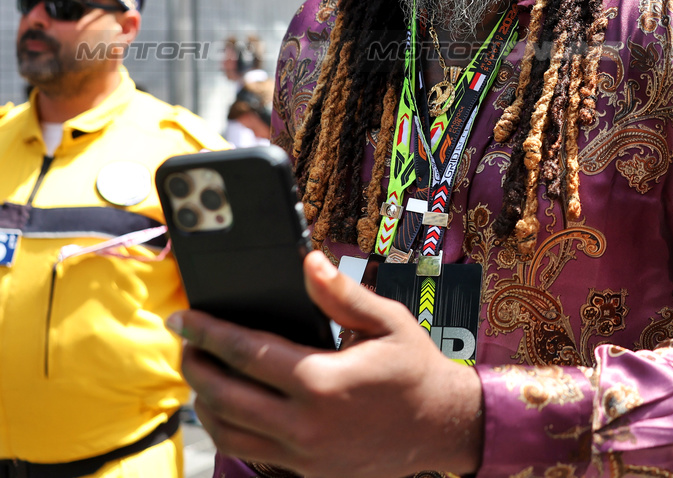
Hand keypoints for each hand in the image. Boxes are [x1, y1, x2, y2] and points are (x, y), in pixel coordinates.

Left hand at [170, 251, 481, 477]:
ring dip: (203, 399)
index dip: (208, 332)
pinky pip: (247, 450)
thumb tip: (309, 261)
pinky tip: (226, 404)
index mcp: (323, 381)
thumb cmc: (415, 370)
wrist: (441, 426)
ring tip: (200, 371)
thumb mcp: (388, 322)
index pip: (246, 354)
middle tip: (185, 339)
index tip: (184, 317)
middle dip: (195, 364)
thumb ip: (342, 294)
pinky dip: (226, 427)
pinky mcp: (306, 469)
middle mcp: (305, 423)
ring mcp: (302, 453)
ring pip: (227, 430)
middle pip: (223, 395)